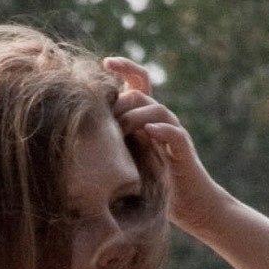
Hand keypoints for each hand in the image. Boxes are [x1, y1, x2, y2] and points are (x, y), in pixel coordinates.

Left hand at [104, 57, 229, 238]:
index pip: (138, 84)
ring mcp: (173, 134)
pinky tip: (149, 131)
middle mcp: (160, 122)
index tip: (105, 62)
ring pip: (157, 109)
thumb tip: (77, 144)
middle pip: (141, 94)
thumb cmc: (156, 189)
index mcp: (146, 121)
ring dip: (135, 116)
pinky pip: (175, 133)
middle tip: (105, 122)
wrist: (191, 206)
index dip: (125, 68)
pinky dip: (162, 129)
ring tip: (121, 130)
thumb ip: (113, 149)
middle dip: (120, 102)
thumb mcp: (128, 165)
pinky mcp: (183, 151)